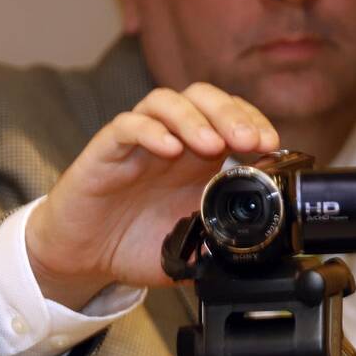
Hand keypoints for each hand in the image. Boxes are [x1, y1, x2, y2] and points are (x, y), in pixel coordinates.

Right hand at [25, 82, 279, 308]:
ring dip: (193, 118)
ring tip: (211, 145)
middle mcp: (169, 141)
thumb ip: (218, 245)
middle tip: (249, 140)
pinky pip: (126, 126)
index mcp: (195, 158)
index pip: (229, 116)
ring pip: (165, 101)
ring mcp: (138, 143)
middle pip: (202, 98)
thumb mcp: (189, 248)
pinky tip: (167, 148)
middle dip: (230, 113)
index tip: (271, 145)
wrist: (84, 257)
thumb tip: (252, 256)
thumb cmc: (134, 243)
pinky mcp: (106, 150)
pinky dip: (149, 130)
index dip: (252, 120)